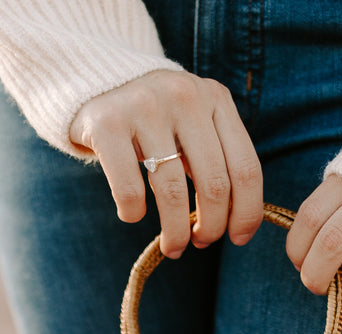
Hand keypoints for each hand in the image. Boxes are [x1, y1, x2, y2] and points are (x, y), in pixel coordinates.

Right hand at [68, 70, 263, 258]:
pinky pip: (130, 189)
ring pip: (173, 192)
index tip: (238, 238)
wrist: (95, 80)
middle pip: (215, 184)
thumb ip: (216, 155)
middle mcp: (186, 97)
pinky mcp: (107, 123)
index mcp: (216, 99)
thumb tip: (234, 221)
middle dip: (212, 227)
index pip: (245, 168)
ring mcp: (145, 107)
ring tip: (173, 246)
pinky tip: (132, 214)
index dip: (247, 212)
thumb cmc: (154, 116)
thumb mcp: (193, 121)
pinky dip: (133, 213)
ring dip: (175, 232)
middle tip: (201, 243)